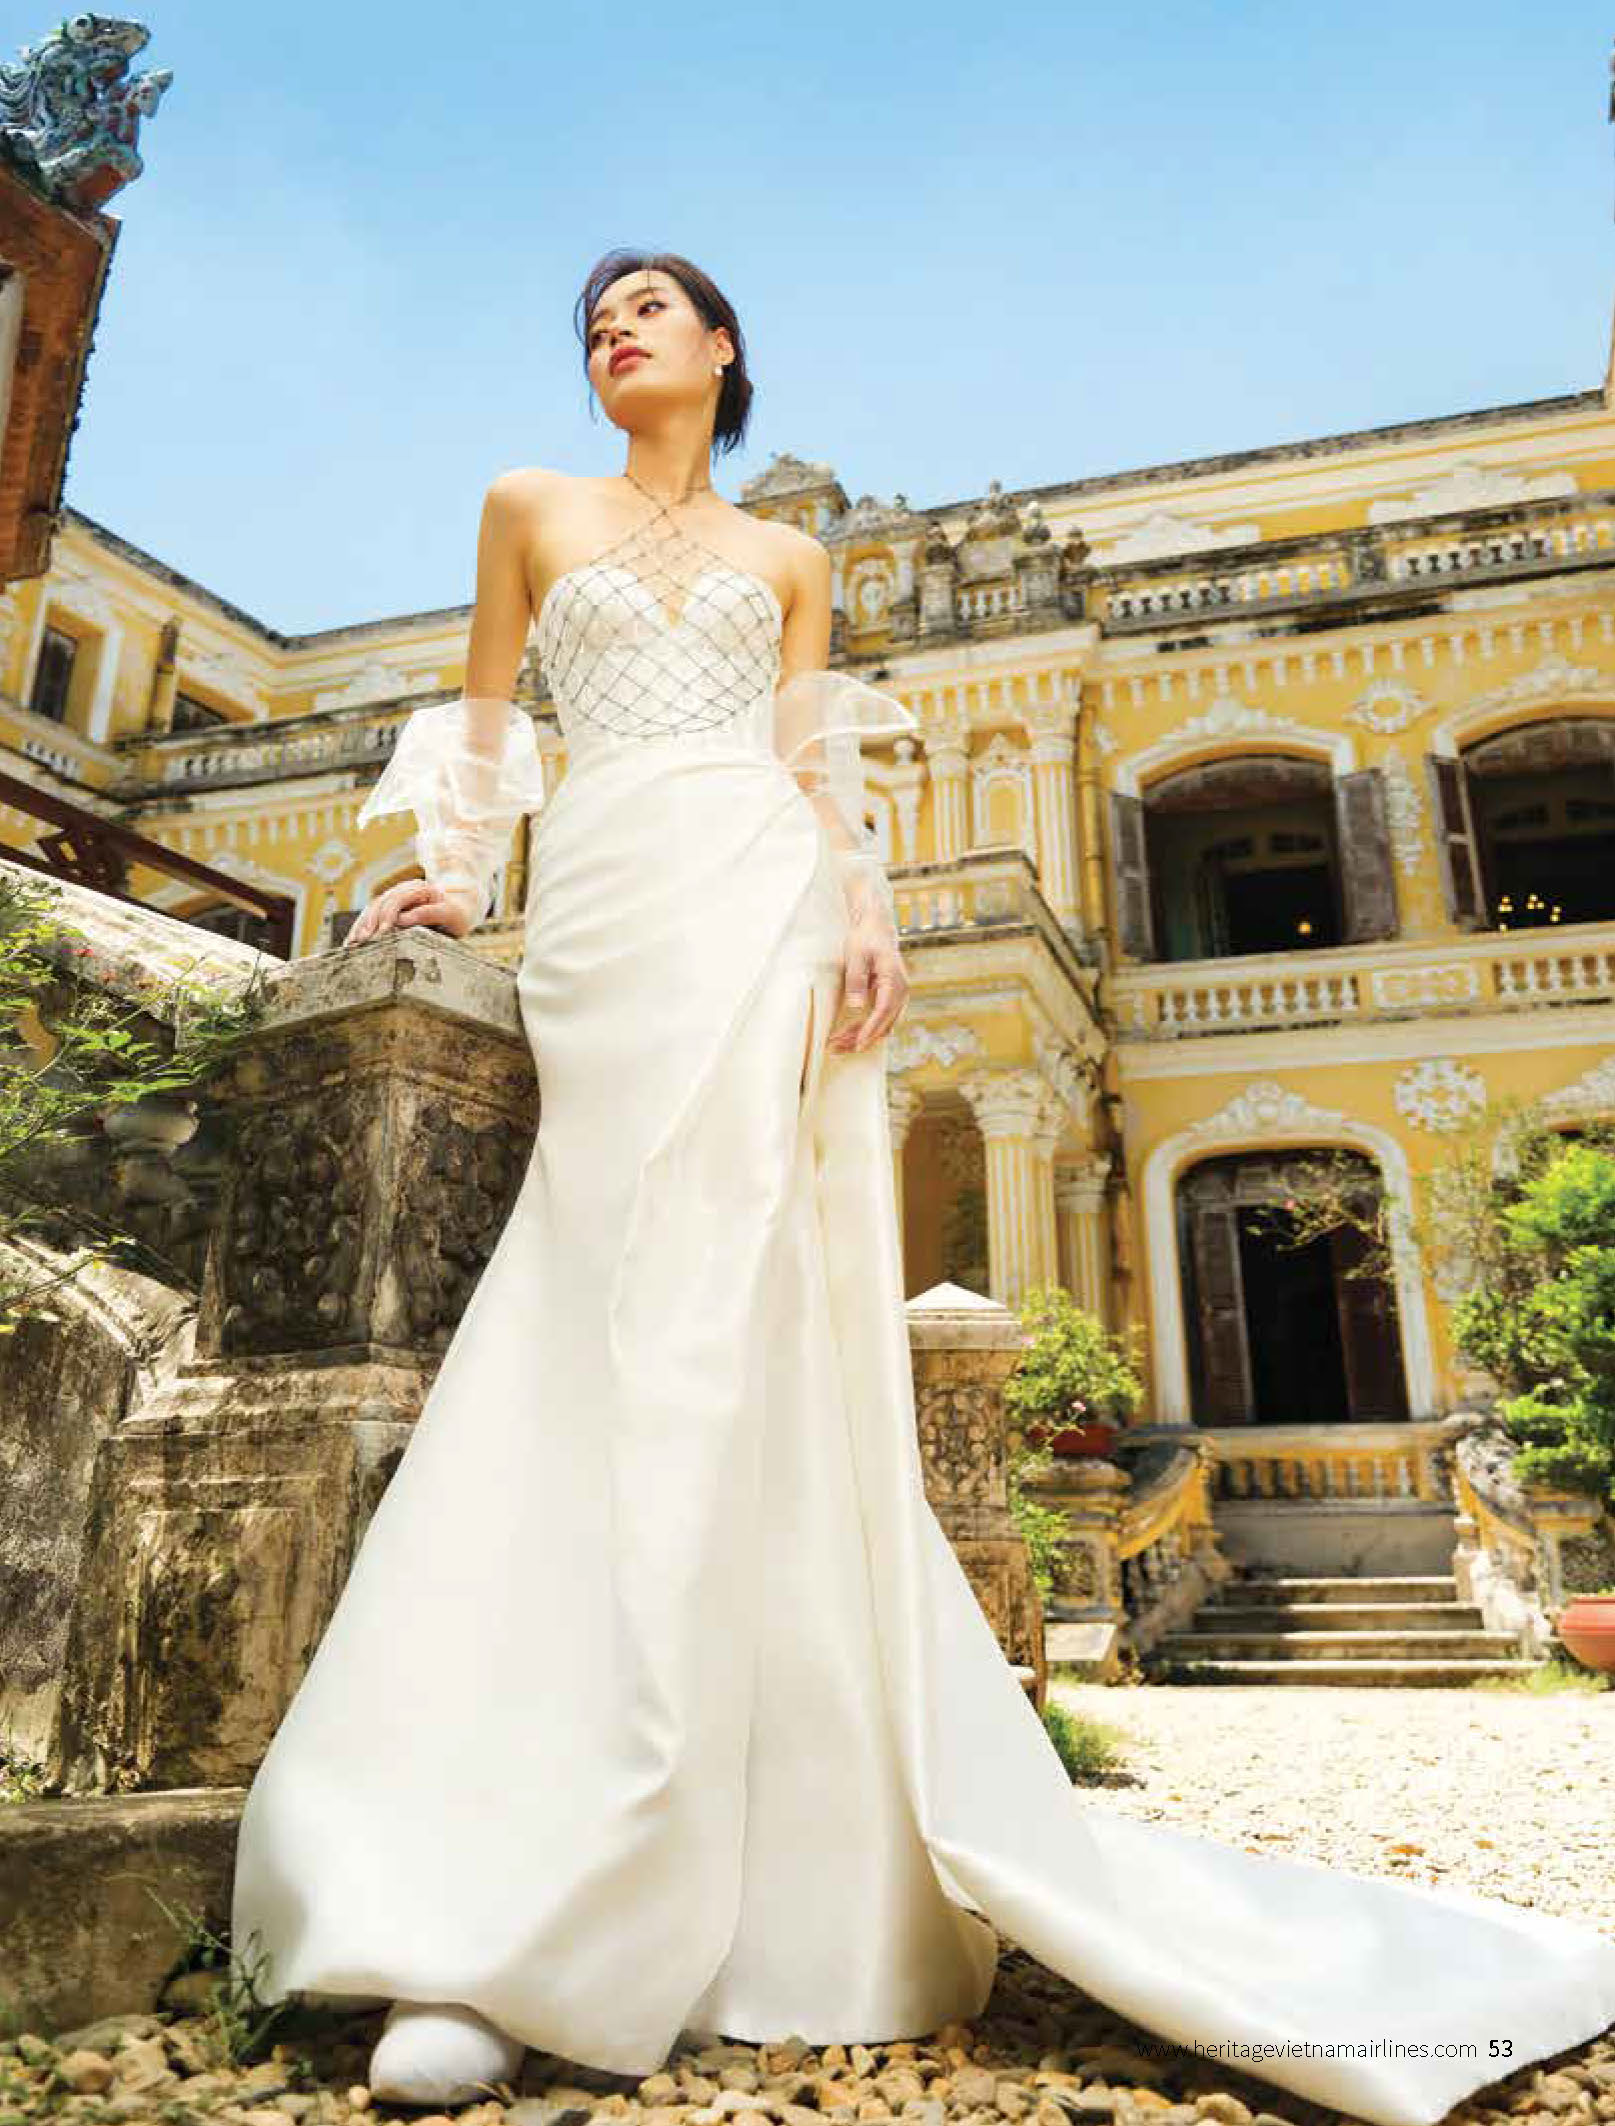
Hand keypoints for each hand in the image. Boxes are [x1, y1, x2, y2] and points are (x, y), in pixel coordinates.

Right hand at [345, 877, 477, 944]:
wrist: (459, 909)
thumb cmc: (456, 916)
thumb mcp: (451, 916)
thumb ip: (430, 914)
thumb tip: (403, 919)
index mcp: (420, 889)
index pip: (398, 900)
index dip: (388, 916)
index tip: (382, 933)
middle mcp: (404, 890)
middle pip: (382, 903)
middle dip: (371, 922)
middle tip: (364, 941)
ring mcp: (395, 897)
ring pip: (373, 908)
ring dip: (362, 925)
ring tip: (354, 942)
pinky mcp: (389, 907)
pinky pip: (371, 914)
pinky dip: (361, 927)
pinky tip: (352, 941)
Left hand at [828, 917, 908, 1052]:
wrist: (876, 929)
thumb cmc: (865, 939)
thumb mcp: (856, 955)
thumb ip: (856, 980)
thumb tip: (856, 1006)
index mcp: (894, 980)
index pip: (883, 1011)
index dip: (870, 1029)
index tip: (857, 1044)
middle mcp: (901, 991)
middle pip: (884, 1024)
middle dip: (861, 1039)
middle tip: (836, 1048)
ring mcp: (898, 997)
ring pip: (883, 1026)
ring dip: (863, 1037)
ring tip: (837, 1046)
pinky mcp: (891, 999)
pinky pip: (882, 1020)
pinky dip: (867, 1030)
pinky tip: (849, 1036)